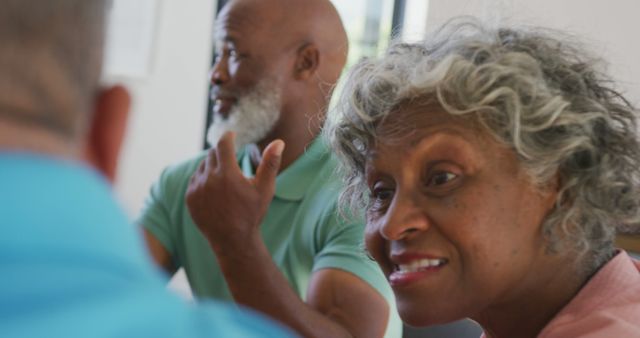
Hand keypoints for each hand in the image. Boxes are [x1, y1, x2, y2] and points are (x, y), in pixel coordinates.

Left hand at [185, 132, 284, 254]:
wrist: (233, 240)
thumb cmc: (252, 214)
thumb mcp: (265, 189)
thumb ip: (270, 163)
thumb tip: (278, 142)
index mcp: (228, 173)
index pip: (223, 144)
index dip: (228, 136)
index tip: (232, 134)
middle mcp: (209, 179)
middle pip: (212, 154)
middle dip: (222, 153)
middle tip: (231, 159)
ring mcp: (197, 189)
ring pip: (203, 166)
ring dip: (212, 166)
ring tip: (224, 176)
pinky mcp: (190, 198)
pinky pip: (195, 179)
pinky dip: (203, 179)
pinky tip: (214, 188)